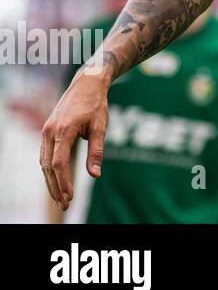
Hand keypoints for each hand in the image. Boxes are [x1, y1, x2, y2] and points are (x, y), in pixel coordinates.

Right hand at [40, 66, 111, 209]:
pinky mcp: (47, 131)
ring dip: (51, 181)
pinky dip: (49, 170)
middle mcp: (50, 132)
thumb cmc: (96, 104)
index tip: (69, 197)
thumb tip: (95, 175)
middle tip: (65, 205)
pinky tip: (55, 181)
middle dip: (56, 187)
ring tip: (60, 198)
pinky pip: (44, 155)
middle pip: (48, 167)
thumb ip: (97, 151)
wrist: (86, 84)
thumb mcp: (101, 127)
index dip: (63, 181)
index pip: (59, 163)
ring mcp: (46, 131)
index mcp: (64, 130)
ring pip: (43, 163)